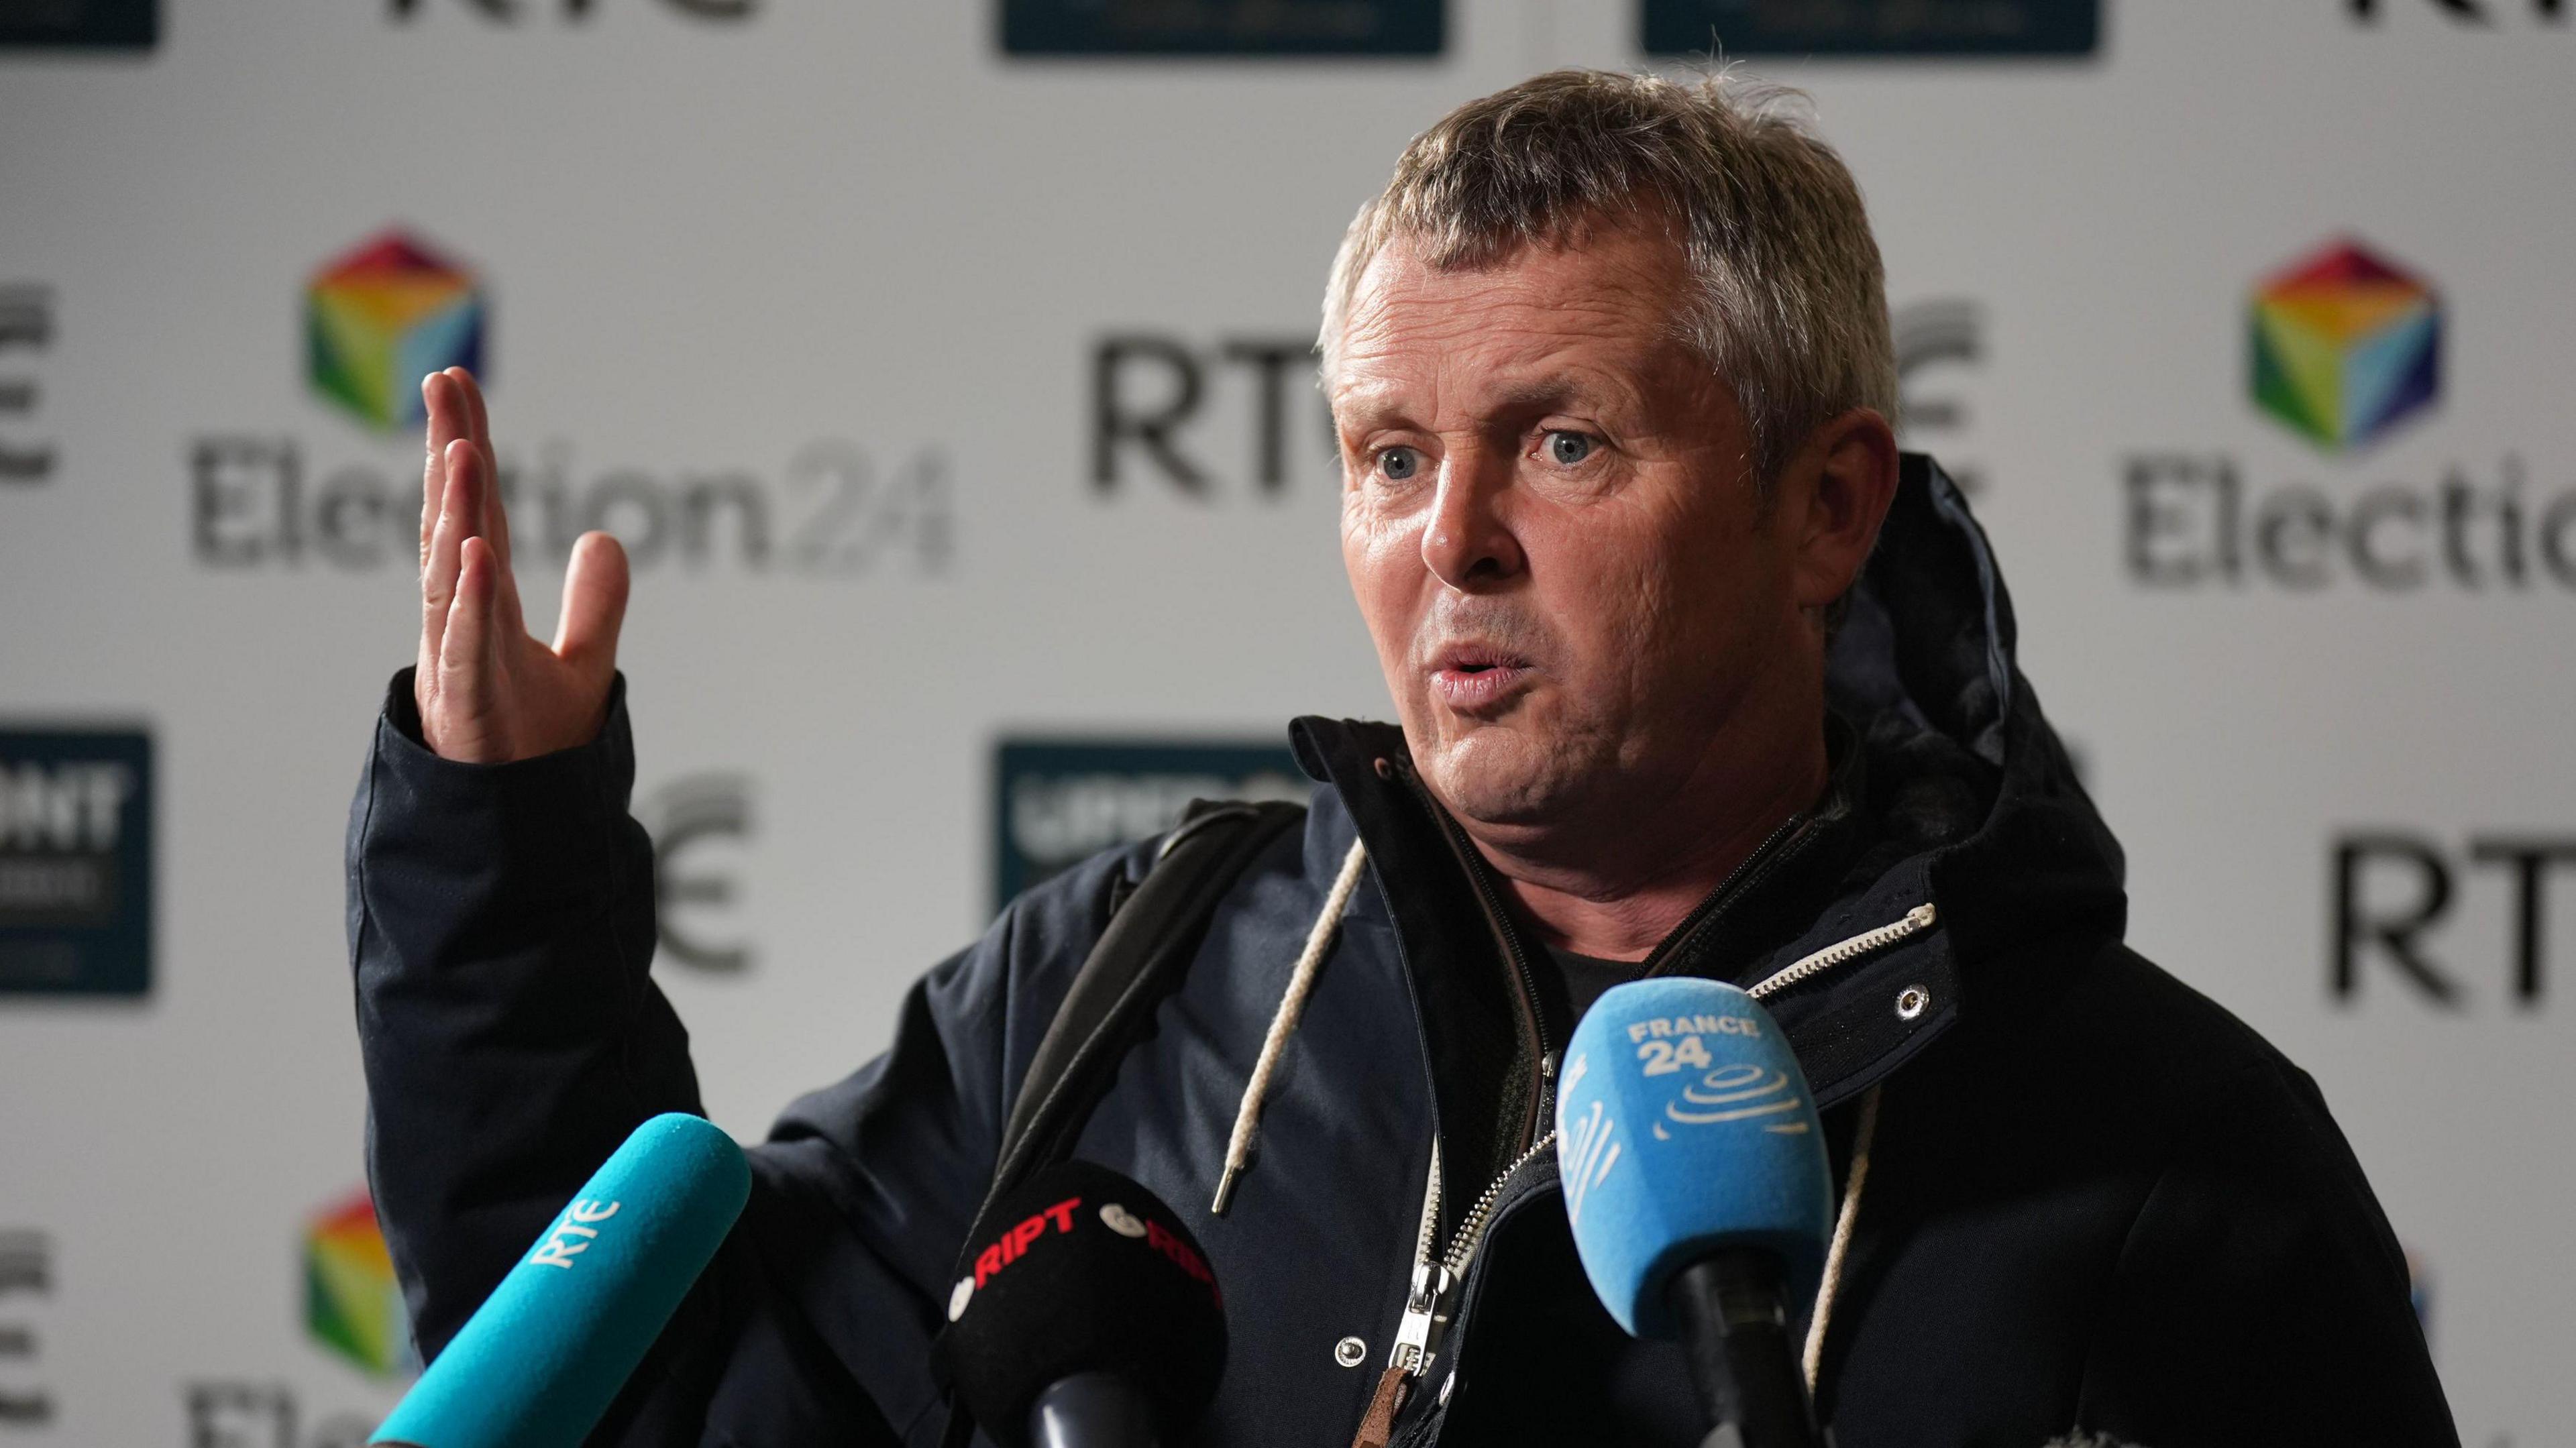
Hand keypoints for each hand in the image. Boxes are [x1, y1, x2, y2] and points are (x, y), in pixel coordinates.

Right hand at [413, 368, 629, 762]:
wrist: (518, 825)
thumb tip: (605, 539)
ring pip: (449, 574)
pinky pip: (463, 645)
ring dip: (455, 513)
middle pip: (452, 524)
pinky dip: (469, 601)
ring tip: (461, 453)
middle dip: (449, 454)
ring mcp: (458, 660)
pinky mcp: (466, 704)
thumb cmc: (536, 749)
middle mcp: (461, 621)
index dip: (467, 447)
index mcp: (483, 606)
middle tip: (446, 383)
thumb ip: (595, 606)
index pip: (476, 513)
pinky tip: (474, 555)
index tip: (457, 383)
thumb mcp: (584, 666)